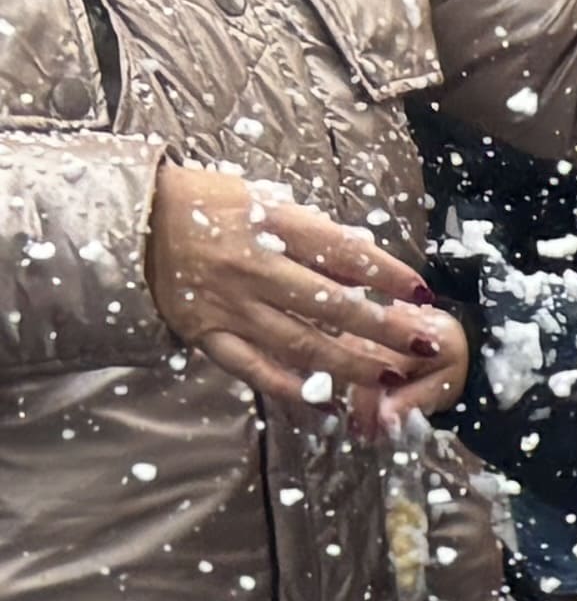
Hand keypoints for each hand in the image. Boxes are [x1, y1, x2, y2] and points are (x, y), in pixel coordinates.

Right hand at [146, 167, 463, 430]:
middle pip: (332, 304)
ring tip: (392, 375)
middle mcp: (251, 267)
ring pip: (302, 343)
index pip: (342, 252)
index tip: (420, 291)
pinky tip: (329, 402)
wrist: (129, 220)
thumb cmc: (200, 203)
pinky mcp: (206, 334)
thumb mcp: (257, 199)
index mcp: (267, 223)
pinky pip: (256, 369)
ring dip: (353, 364)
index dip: (386, 274)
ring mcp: (228, 305)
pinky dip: (294, 388)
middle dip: (384, 328)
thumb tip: (364, 263)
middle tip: (424, 344)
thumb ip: (308, 232)